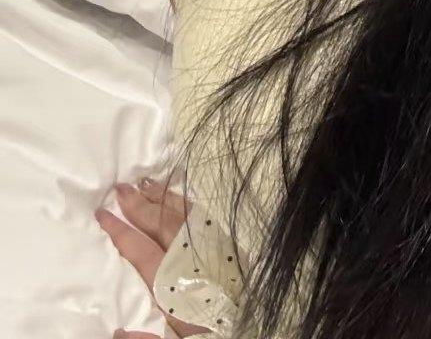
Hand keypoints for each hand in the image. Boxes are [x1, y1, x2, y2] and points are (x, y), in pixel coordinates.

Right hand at [95, 178, 212, 337]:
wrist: (251, 326)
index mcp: (173, 285)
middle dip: (138, 206)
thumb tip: (117, 330)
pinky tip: (173, 197)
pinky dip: (183, 203)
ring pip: (181, 216)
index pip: (140, 252)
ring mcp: (211, 247)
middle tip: (119, 188)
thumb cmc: (207, 331)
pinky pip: (201, 217)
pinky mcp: (227, 245)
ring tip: (141, 183)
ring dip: (160, 198)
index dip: (119, 231)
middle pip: (161, 226)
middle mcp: (192, 260)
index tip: (101, 214)